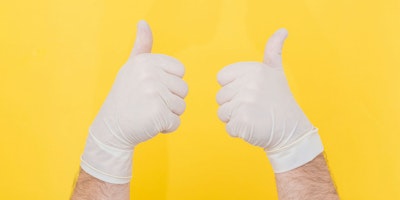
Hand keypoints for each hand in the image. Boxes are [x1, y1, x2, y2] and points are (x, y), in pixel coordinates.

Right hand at [81, 21, 187, 183]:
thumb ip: (142, 46)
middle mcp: (150, 74)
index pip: (180, 71)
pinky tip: (149, 124)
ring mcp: (154, 94)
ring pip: (181, 106)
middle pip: (183, 89)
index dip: (169, 83)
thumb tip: (143, 23)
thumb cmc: (125, 97)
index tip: (151, 88)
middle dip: (170, 100)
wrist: (110, 128)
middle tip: (148, 103)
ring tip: (148, 112)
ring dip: (168, 114)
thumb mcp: (131, 68)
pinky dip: (166, 127)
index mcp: (146, 61)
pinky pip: (176, 122)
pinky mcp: (158, 114)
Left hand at [216, 29, 322, 172]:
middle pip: (220, 97)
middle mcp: (249, 84)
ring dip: (235, 119)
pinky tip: (254, 127)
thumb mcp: (275, 72)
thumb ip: (273, 50)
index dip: (233, 88)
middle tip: (255, 107)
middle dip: (234, 105)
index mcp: (252, 69)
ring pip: (222, 113)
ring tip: (255, 116)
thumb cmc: (279, 101)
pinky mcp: (243, 121)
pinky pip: (228, 127)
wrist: (292, 130)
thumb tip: (282, 30)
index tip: (250, 92)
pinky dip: (239, 131)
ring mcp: (246, 103)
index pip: (221, 78)